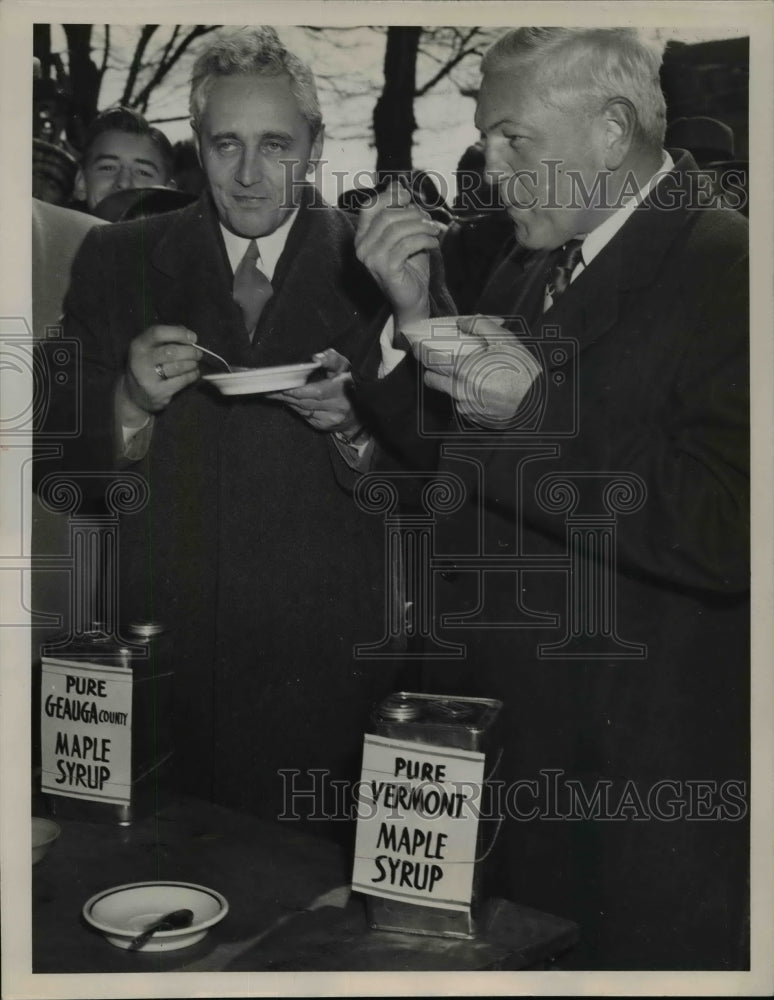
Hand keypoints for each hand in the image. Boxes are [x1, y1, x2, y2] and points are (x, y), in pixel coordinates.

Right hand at [122, 325, 200, 418]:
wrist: (134, 394)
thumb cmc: (147, 365)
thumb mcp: (149, 348)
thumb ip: (166, 338)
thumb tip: (187, 333)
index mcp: (139, 345)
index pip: (158, 333)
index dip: (179, 333)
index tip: (193, 337)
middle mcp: (141, 360)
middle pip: (172, 351)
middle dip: (190, 352)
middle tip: (198, 354)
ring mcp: (148, 377)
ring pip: (178, 366)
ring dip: (192, 364)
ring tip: (195, 363)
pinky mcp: (158, 392)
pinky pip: (182, 381)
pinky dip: (192, 375)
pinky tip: (194, 373)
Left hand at [268, 348, 362, 434]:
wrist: (359, 412)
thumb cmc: (348, 384)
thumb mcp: (344, 367)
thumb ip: (331, 359)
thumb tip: (316, 357)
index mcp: (342, 390)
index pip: (317, 391)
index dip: (299, 390)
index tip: (283, 386)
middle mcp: (338, 407)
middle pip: (306, 401)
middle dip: (287, 395)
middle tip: (270, 388)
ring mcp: (331, 419)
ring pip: (303, 409)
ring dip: (287, 401)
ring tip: (272, 393)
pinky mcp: (324, 426)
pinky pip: (305, 416)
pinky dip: (295, 408)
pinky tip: (286, 401)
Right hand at [354, 183, 442, 327]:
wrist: (412, 298)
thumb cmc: (409, 266)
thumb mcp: (405, 234)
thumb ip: (399, 212)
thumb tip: (398, 185)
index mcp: (363, 236)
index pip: (369, 207)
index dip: (389, 197)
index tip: (409, 197)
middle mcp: (362, 247)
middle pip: (386, 216)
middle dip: (412, 214)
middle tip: (430, 220)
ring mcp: (371, 259)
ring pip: (397, 230)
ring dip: (421, 226)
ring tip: (434, 230)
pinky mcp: (385, 270)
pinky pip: (406, 245)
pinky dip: (423, 240)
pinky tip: (434, 243)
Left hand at [421, 316, 542, 427]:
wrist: (538, 404)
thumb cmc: (523, 372)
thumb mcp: (506, 340)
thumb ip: (480, 326)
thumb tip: (462, 322)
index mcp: (464, 369)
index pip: (429, 360)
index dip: (420, 351)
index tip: (417, 346)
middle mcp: (459, 390)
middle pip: (430, 380)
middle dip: (432, 369)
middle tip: (441, 360)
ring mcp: (464, 406)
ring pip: (444, 392)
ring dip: (449, 382)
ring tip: (467, 373)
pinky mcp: (472, 417)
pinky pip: (459, 403)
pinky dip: (464, 394)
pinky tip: (481, 387)